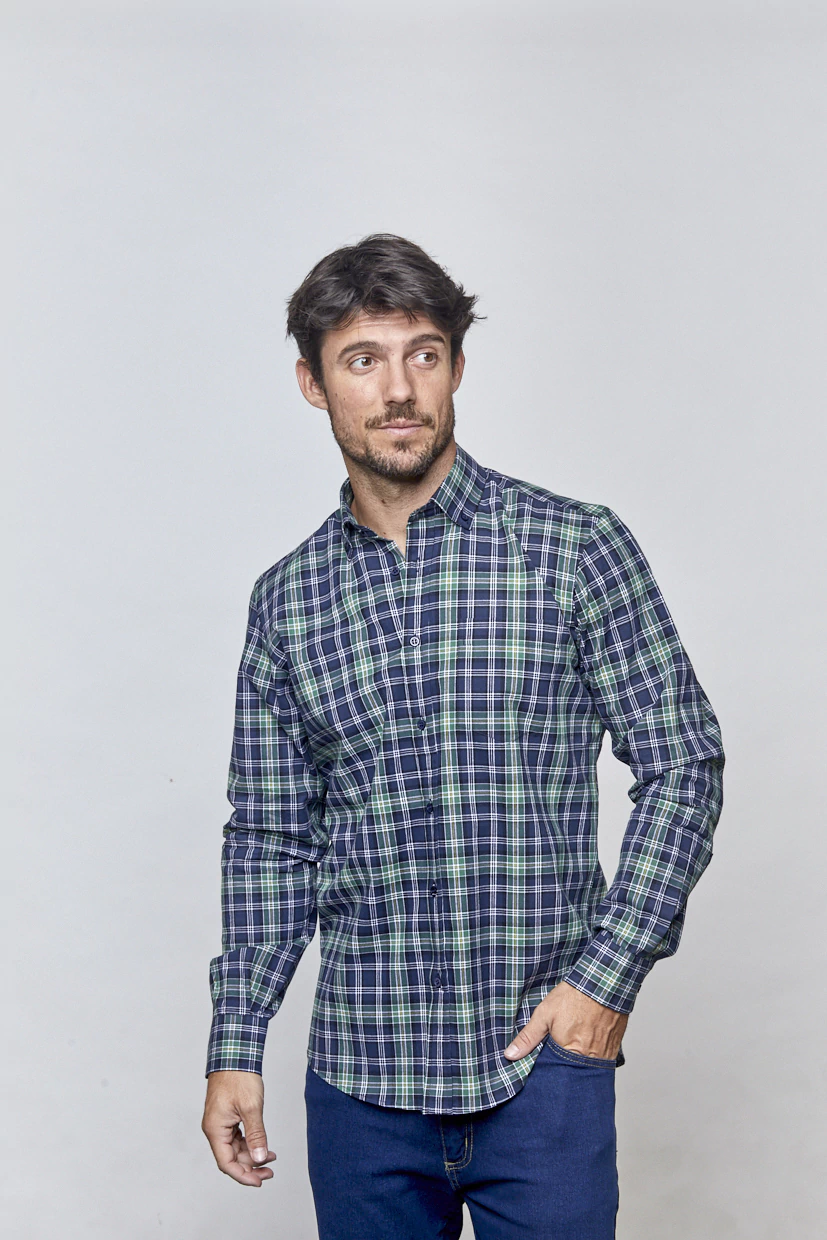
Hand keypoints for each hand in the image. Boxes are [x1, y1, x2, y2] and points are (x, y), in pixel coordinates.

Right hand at [202, 1070, 276, 1186]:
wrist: (235, 1056)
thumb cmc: (239, 1078)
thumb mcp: (251, 1108)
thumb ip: (256, 1135)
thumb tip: (260, 1158)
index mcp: (215, 1129)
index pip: (227, 1163)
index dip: (243, 1176)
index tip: (259, 1181)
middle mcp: (214, 1129)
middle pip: (230, 1158)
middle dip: (250, 1167)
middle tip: (270, 1171)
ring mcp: (219, 1123)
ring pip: (234, 1148)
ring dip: (251, 1155)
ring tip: (271, 1158)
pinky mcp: (226, 1117)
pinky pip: (236, 1138)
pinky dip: (249, 1143)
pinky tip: (262, 1145)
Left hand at [503, 980, 627, 1061]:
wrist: (605, 982)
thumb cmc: (575, 997)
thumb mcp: (544, 1014)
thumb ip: (528, 1037)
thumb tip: (511, 1055)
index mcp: (570, 1053)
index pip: (555, 1074)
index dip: (549, 1070)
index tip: (545, 1065)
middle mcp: (589, 1059)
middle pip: (573, 1073)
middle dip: (565, 1068)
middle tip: (561, 1054)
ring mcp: (604, 1054)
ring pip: (589, 1068)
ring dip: (581, 1062)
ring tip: (575, 1048)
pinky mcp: (615, 1048)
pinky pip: (603, 1061)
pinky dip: (595, 1056)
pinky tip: (589, 1044)